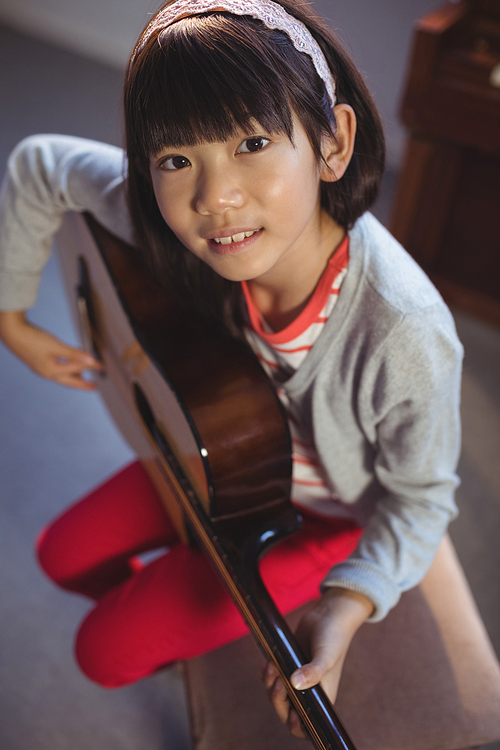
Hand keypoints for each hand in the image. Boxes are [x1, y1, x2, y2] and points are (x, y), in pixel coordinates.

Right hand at [0, 310, 101, 389]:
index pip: (76, 369)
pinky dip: (67, 367)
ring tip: (85, 376)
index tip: (102, 366)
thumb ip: (74, 354)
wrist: (12, 331)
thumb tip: (91, 360)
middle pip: (69, 381)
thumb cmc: (32, 339)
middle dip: (83, 383)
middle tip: (95, 387)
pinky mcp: (39, 361)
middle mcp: (47, 373)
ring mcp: (42, 368)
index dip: (90, 366)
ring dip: (75, 374)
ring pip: (63, 374)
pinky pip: (57, 368)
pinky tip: (70, 363)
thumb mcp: (56, 346)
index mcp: (51, 372)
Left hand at [263, 588, 373, 737]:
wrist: (326, 616)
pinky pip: (270, 678)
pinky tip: (267, 662)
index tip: (292, 714)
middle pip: (286, 711)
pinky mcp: (285, 665)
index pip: (307, 725)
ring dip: (269, 684)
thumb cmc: (333, 638)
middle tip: (278, 681)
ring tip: (272, 666)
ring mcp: (295, 679)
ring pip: (276, 694)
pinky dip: (266, 674)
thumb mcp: (326, 656)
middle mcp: (308, 692)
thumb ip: (313, 671)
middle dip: (278, 700)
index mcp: (321, 697)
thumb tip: (295, 684)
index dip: (297, 726)